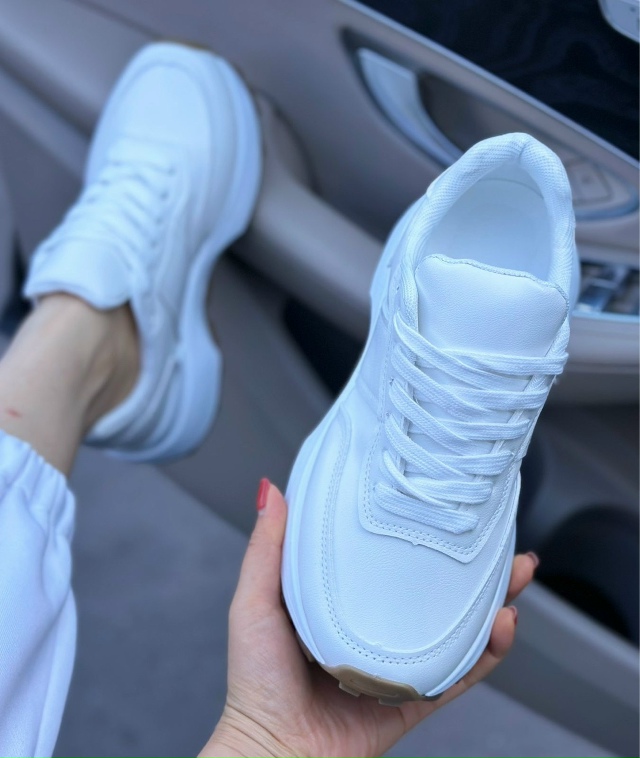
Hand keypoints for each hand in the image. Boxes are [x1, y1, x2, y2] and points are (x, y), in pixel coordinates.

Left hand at [201, 482, 537, 757]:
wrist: (273, 752)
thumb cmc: (255, 681)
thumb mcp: (255, 602)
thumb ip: (267, 550)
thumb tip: (271, 490)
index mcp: (342, 600)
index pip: (388, 556)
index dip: (418, 531)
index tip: (440, 504)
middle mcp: (376, 627)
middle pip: (433, 588)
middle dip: (473, 564)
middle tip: (500, 539)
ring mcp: (399, 663)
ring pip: (458, 627)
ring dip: (492, 601)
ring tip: (515, 574)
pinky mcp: (414, 698)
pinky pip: (459, 675)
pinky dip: (487, 654)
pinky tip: (501, 627)